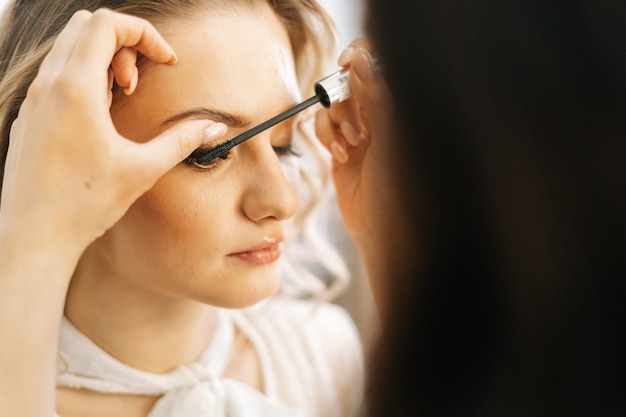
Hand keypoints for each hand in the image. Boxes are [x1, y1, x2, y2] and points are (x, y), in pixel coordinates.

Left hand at [0, 9, 226, 253]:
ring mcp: (34, 99)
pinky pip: (57, 74)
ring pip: (69, 48)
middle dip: (123, 41)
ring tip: (124, 98)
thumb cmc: (84, 204)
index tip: (167, 62)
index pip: (107, 23)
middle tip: (140, 80)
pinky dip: (84, 77)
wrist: (33, 236)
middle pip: (86, 26)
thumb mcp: (142, 169)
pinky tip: (101, 117)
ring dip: (103, 59)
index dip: (145, 33)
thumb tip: (215, 128)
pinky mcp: (30, 115)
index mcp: (75, 88)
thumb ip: (182, 141)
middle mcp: (48, 85)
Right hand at [315, 39, 395, 246]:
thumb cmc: (399, 190)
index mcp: (400, 107)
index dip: (362, 56)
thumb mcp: (391, 139)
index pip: (380, 65)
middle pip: (352, 80)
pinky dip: (328, 137)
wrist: (382, 230)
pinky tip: (342, 155)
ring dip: (337, 120)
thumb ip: (376, 98)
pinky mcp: (341, 147)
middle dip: (346, 97)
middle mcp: (381, 115)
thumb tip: (360, 60)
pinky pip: (325, 127)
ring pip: (335, 103)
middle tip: (354, 123)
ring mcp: (361, 130)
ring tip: (352, 144)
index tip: (348, 63)